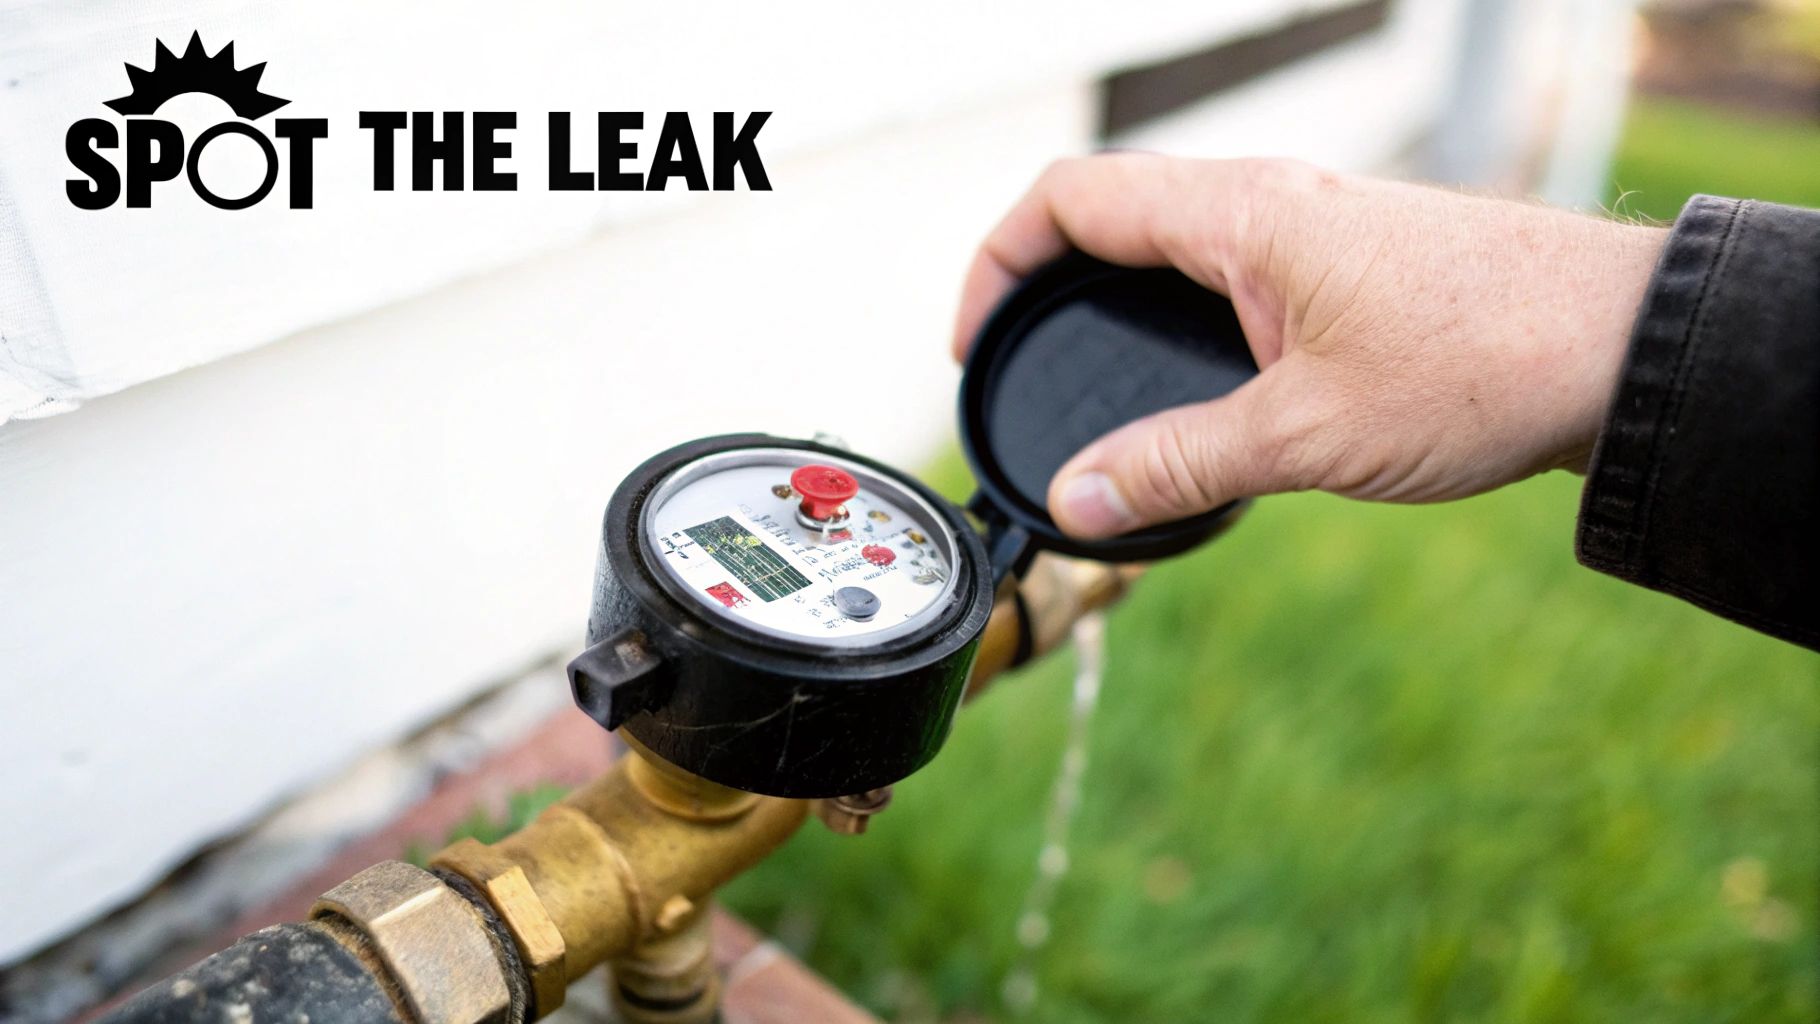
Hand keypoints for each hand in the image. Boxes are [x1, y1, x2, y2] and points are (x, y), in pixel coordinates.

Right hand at [951, 155, 1667, 538]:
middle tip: (1018, 364)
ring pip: (1176, 244)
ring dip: (1119, 301)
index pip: (1070, 198)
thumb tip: (1076, 500)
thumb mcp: (1307, 434)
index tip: (974, 341)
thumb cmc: (1486, 361)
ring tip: (1092, 383)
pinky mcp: (1351, 267)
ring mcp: (1315, 230)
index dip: (996, 264)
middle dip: (1044, 282)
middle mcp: (1271, 204)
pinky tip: (1200, 390)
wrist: (1625, 349)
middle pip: (1113, 213)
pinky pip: (1235, 274)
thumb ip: (1177, 467)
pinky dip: (1186, 318)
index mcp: (1241, 216)